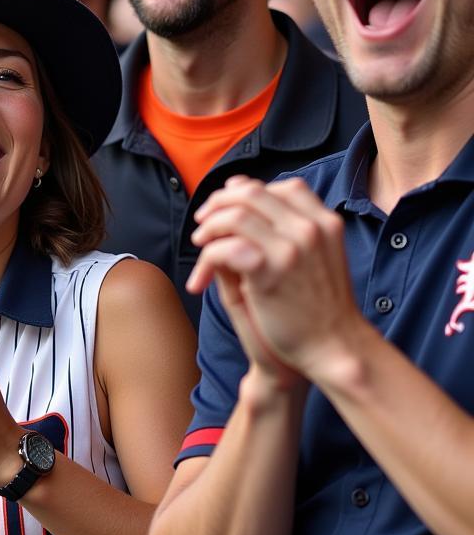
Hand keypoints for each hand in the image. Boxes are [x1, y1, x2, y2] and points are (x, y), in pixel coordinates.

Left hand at [188, 176, 366, 380]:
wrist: (335, 348)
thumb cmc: (317, 307)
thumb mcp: (309, 256)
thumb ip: (277, 227)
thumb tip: (233, 193)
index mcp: (324, 222)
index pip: (280, 186)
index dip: (245, 191)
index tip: (226, 207)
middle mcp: (310, 228)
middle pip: (251, 193)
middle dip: (218, 203)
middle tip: (202, 223)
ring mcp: (293, 248)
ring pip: (235, 215)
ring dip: (208, 228)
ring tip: (199, 245)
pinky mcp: (271, 272)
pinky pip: (226, 248)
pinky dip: (205, 260)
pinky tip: (200, 281)